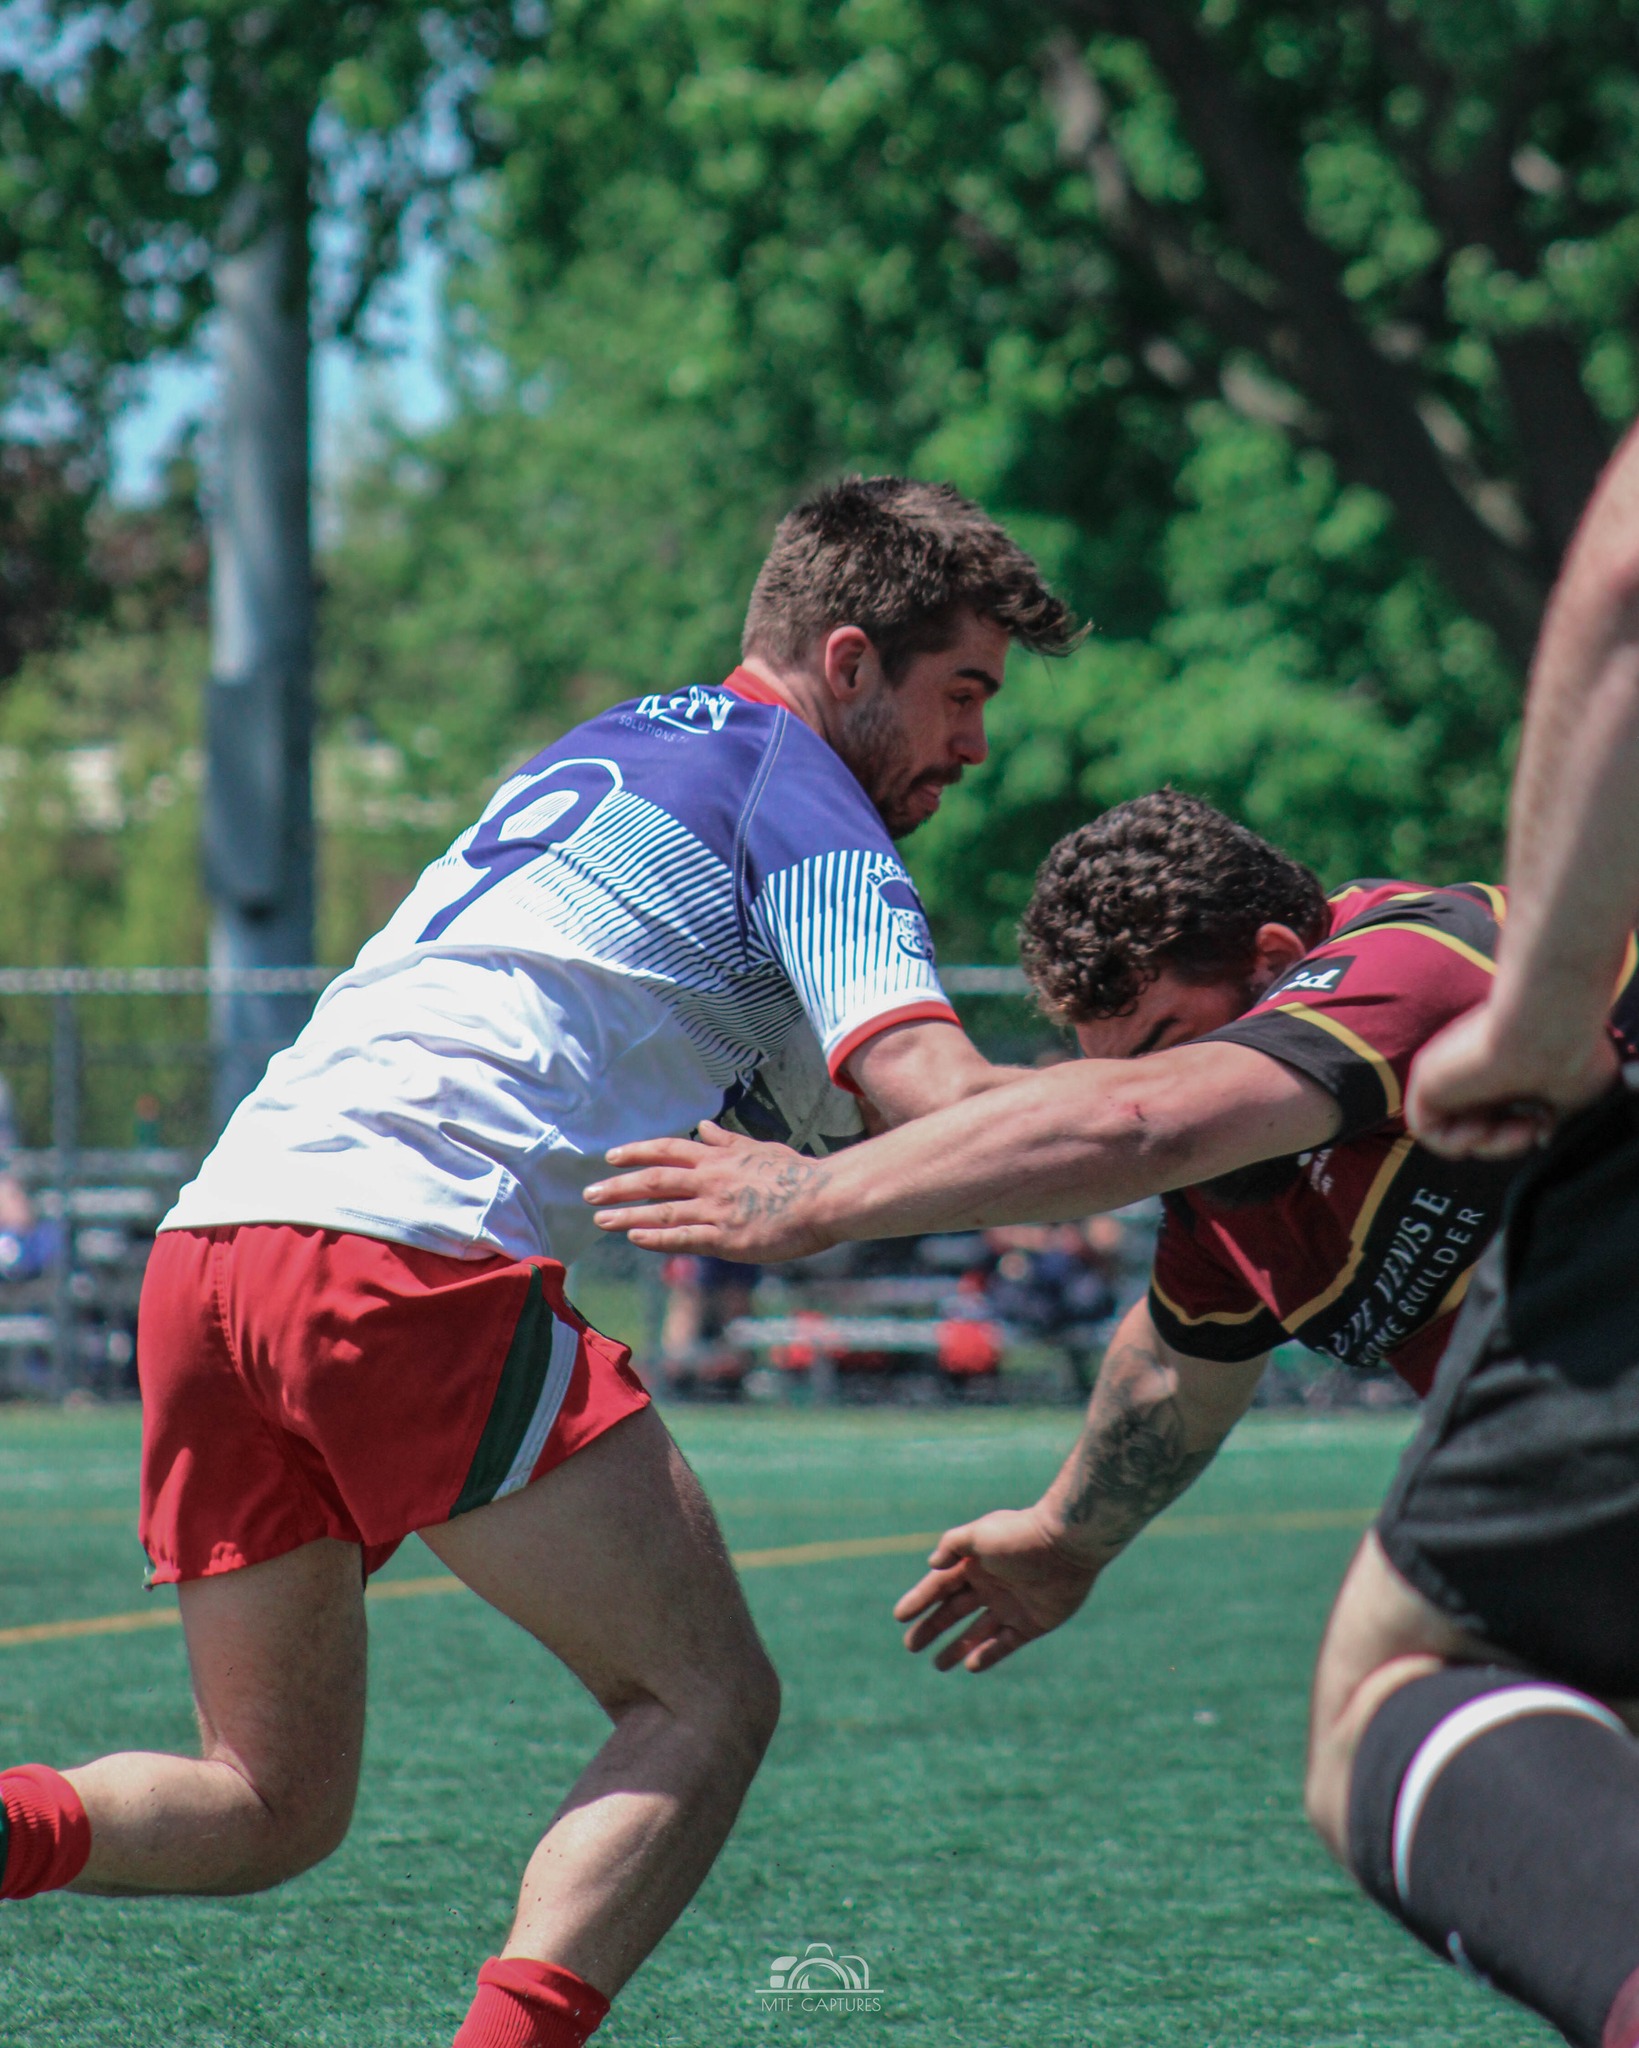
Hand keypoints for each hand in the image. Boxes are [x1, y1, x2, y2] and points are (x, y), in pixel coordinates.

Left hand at [584, 1120, 834, 1259]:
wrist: (823, 1198)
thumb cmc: (798, 1173)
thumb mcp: (761, 1148)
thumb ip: (728, 1141)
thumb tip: (705, 1127)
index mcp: (720, 1158)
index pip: (668, 1149)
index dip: (637, 1151)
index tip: (611, 1157)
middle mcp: (711, 1180)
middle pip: (654, 1179)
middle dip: (619, 1185)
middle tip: (589, 1192)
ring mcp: (716, 1209)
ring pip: (661, 1210)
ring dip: (627, 1214)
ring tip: (599, 1218)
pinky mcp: (726, 1238)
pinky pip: (683, 1238)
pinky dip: (656, 1238)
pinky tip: (634, 1239)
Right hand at [892, 1505, 1101, 1674]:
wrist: (1066, 1546)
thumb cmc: (1019, 1536)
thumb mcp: (978, 1534)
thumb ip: (952, 1545)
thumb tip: (931, 1564)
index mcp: (975, 1563)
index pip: (940, 1585)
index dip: (919, 1600)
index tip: (899, 1616)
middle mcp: (990, 1585)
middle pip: (954, 1611)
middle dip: (932, 1627)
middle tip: (910, 1646)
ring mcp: (1010, 1606)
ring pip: (977, 1632)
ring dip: (957, 1647)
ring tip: (937, 1665)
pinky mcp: (1031, 1624)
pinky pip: (1005, 1644)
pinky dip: (988, 1655)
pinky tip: (970, 1665)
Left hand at [1407, 1001, 1617, 1158]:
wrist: (1550, 1029)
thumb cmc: (1572, 1054)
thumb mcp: (1575, 1092)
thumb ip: (1555, 1115)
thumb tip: (1542, 1137)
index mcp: (1508, 1065)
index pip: (1504, 1113)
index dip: (1525, 1130)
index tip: (1549, 1122)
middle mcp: (1477, 1067)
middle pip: (1481, 1124)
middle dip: (1510, 1141)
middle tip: (1533, 1128)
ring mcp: (1452, 1073)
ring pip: (1456, 1129)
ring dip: (1489, 1145)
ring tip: (1517, 1128)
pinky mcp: (1427, 1079)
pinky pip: (1426, 1129)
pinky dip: (1453, 1143)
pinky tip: (1481, 1128)